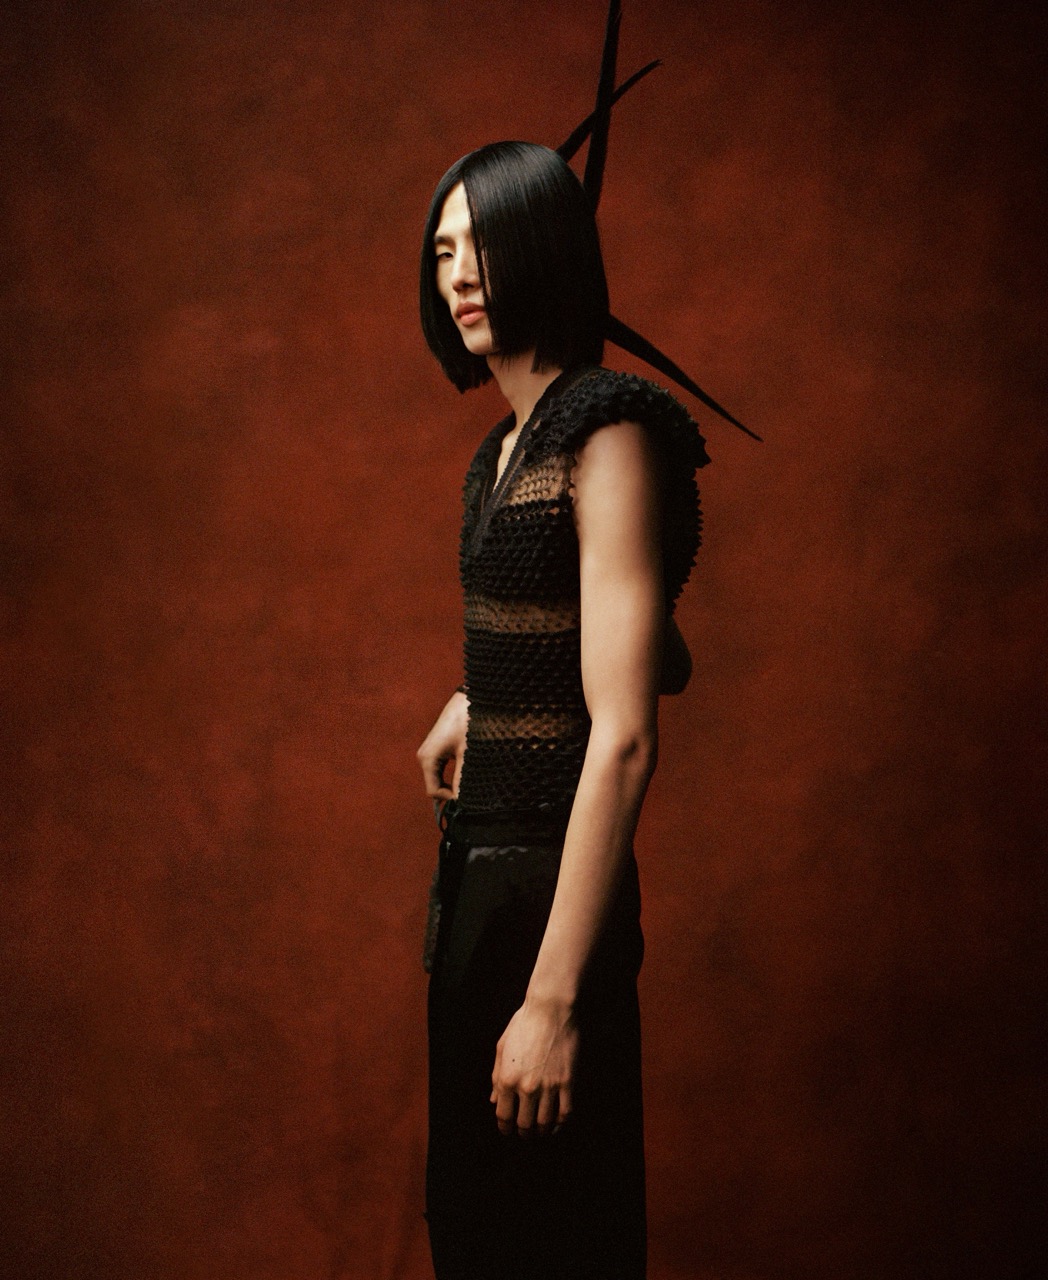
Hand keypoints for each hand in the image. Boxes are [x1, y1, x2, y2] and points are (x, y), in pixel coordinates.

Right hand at [416, 689, 467, 801]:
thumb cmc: (468, 723)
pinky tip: (465, 774)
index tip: (469, 797)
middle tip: (472, 792)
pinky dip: (451, 776)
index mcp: (427, 758)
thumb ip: (462, 778)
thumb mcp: (467, 753)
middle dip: (451, 792)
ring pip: (437, 779)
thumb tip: (460, 800)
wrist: (467, 700)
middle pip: (435, 786)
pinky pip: (439, 770)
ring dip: (452, 784)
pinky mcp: (435, 749)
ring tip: (470, 783)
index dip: (450, 798)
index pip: (433, 791)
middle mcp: (424, 756)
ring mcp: (428, 752)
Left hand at [490, 997, 577, 1136]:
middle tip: (525, 1135)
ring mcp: (549, 1087)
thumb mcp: (502, 1047)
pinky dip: (560, 1124)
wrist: (551, 1009)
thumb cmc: (524, 1024)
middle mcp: (526, 1087)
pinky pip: (565, 1113)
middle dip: (524, 1133)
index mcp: (506, 1079)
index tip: (507, 1131)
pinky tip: (557, 1125)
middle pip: (524, 1124)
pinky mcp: (567, 1083)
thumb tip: (493, 1100)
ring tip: (541, 1133)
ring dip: (542, 1132)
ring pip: (545, 1123)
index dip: (505, 1128)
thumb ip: (496, 1076)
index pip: (503, 1116)